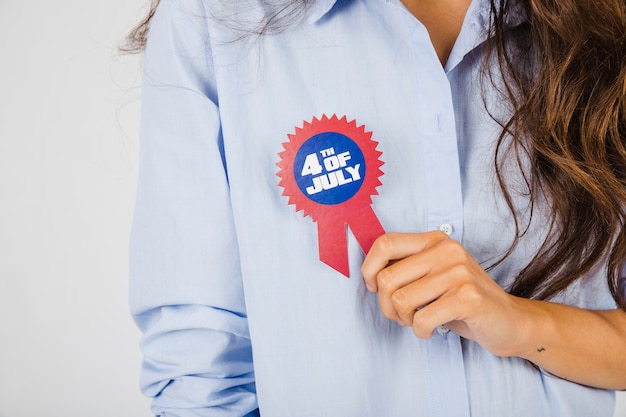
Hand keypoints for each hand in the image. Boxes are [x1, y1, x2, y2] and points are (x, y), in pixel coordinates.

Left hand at [361, 231, 530, 356]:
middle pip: (387, 278)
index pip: (385, 244)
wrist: (510, 321)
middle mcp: (446, 250)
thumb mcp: (433, 275)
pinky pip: (422, 319)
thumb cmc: (462, 300)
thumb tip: (369, 275)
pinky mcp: (468, 298)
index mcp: (435, 240)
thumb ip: (406, 268)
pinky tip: (431, 330)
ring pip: (401, 300)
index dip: (369, 269)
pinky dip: (420, 331)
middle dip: (386, 305)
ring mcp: (458, 272)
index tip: (374, 288)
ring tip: (418, 322)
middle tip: (401, 315)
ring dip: (404, 320)